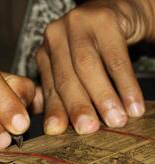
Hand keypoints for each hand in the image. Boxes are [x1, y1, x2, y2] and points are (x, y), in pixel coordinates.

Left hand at [36, 0, 151, 134]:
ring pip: (87, 66)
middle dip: (78, 106)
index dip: (55, 110)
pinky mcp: (102, 19)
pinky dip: (125, 83)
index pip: (50, 86)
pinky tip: (133, 103)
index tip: (57, 132)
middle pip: (66, 77)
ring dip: (103, 97)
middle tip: (89, 129)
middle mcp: (55, 36)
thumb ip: (63, 94)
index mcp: (45, 52)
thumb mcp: (72, 70)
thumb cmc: (91, 50)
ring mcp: (77, 24)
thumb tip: (54, 128)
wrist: (113, 16)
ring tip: (116, 120)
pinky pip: (115, 56)